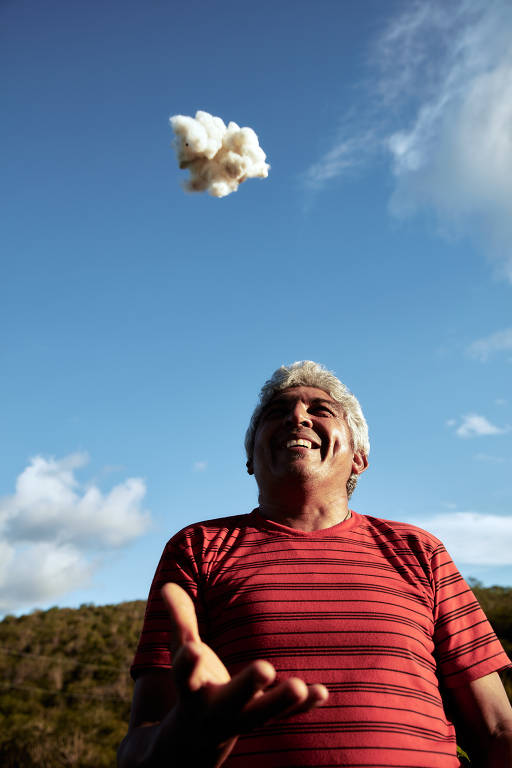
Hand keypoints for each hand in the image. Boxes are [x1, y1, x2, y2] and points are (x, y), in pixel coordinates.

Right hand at [161, 583, 328, 766]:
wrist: (197, 738)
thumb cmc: (193, 681)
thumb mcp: (181, 652)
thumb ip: (180, 619)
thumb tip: (167, 585)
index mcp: (191, 690)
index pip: (184, 676)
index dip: (187, 663)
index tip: (193, 649)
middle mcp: (216, 708)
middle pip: (232, 698)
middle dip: (247, 686)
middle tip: (265, 668)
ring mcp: (242, 718)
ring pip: (263, 713)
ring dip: (281, 700)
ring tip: (299, 686)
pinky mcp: (263, 720)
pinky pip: (285, 717)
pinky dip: (304, 707)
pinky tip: (322, 692)